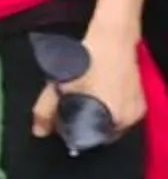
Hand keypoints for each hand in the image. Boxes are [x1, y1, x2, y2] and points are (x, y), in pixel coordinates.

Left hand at [31, 25, 146, 139]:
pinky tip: (94, 94)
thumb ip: (46, 111)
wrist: (111, 38)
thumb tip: (39, 132)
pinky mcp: (138, 100)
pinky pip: (118, 112)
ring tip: (81, 98)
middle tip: (69, 106)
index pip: (90, 139)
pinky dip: (105, 107)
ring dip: (94, 115)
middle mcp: (129, 120)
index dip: (72, 133)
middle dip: (82, 123)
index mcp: (115, 121)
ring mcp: (136, 109)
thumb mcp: (60, 86)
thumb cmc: (87, 62)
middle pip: (100, 132)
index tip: (61, 122)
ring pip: (109, 121)